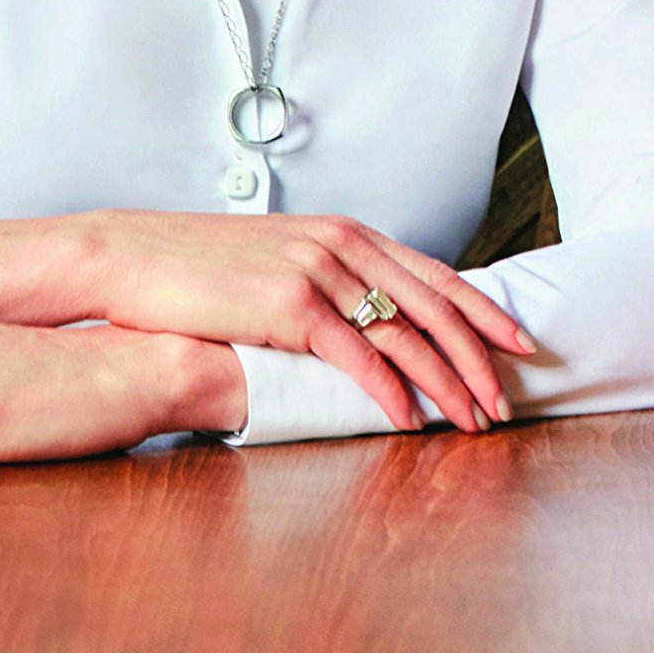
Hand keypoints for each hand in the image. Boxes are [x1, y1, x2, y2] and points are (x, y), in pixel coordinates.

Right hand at [0, 210, 535, 434]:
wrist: (135, 258)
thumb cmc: (203, 268)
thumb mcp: (280, 258)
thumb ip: (330, 277)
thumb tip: (367, 312)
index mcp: (346, 233)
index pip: (435, 274)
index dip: (482, 310)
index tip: (518, 339)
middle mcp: (342, 245)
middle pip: (433, 307)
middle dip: (478, 356)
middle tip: (507, 397)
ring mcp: (318, 272)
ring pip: (404, 334)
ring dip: (446, 382)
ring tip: (472, 419)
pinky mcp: (289, 305)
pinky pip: (356, 355)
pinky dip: (390, 391)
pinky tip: (411, 418)